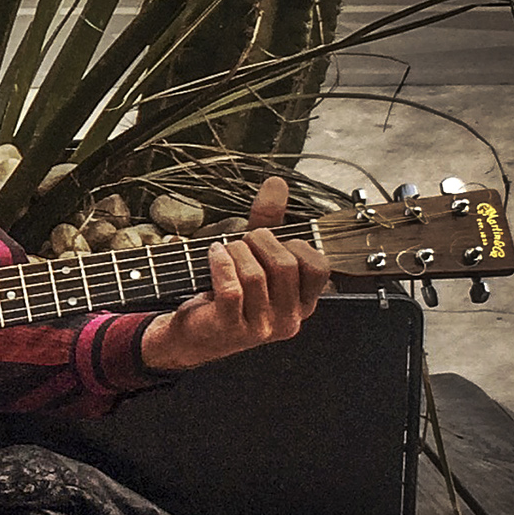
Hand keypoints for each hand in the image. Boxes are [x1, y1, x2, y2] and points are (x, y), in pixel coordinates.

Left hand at [139, 174, 331, 372]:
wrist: (194, 332)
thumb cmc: (228, 292)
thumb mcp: (254, 254)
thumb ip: (270, 219)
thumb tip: (277, 183)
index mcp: (303, 303)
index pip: (319, 267)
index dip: (296, 245)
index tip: (273, 240)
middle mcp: (289, 319)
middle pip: (285, 265)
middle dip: (260, 241)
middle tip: (243, 240)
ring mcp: (262, 328)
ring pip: (256, 275)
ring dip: (235, 251)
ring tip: (224, 249)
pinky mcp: (232, 328)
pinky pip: (232, 288)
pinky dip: (220, 264)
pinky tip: (213, 255)